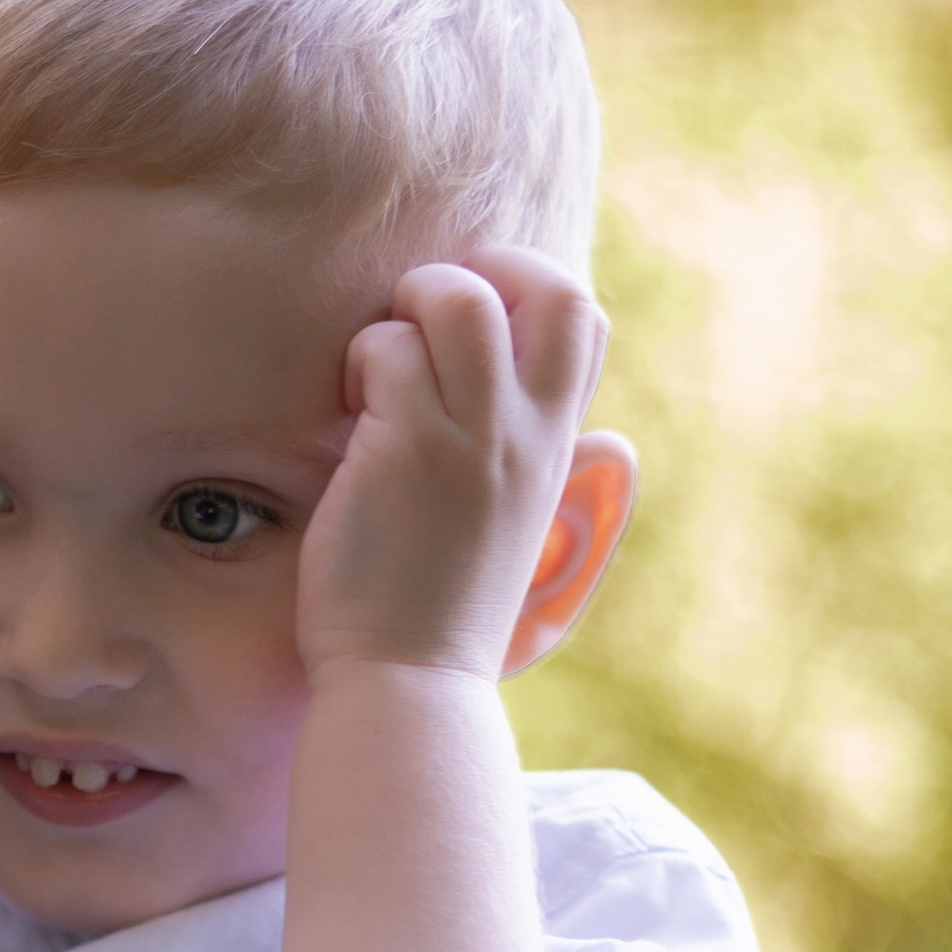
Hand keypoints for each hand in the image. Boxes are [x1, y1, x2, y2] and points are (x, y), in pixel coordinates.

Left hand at [297, 244, 604, 678]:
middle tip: (423, 319)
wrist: (409, 682)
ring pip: (459, 300)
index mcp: (556, 446)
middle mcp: (527, 434)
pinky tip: (347, 412)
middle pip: (551, 288)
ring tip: (376, 368)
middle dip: (481, 270)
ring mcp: (472, 438)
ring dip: (406, 308)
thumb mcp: (519, 529)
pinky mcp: (407, 450)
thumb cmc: (441, 611)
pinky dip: (361, 361)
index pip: (582, 319)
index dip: (527, 286)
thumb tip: (604, 440)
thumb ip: (538, 467)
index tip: (468, 320)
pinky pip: (389, 351)